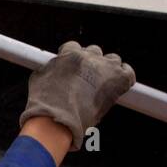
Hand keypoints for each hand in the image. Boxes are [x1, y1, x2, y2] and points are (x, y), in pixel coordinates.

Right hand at [19, 41, 135, 150]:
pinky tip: (119, 84)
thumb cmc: (45, 104)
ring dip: (108, 69)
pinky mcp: (118, 81)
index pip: (74, 47)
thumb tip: (50, 70)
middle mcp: (88, 57)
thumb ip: (49, 70)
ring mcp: (105, 68)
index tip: (72, 68)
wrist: (58, 119)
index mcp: (70, 54)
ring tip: (101, 84)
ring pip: (112, 60)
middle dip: (90, 64)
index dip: (73, 58)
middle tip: (85, 79)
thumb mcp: (38, 79)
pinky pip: (128, 73)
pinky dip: (125, 76)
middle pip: (94, 52)